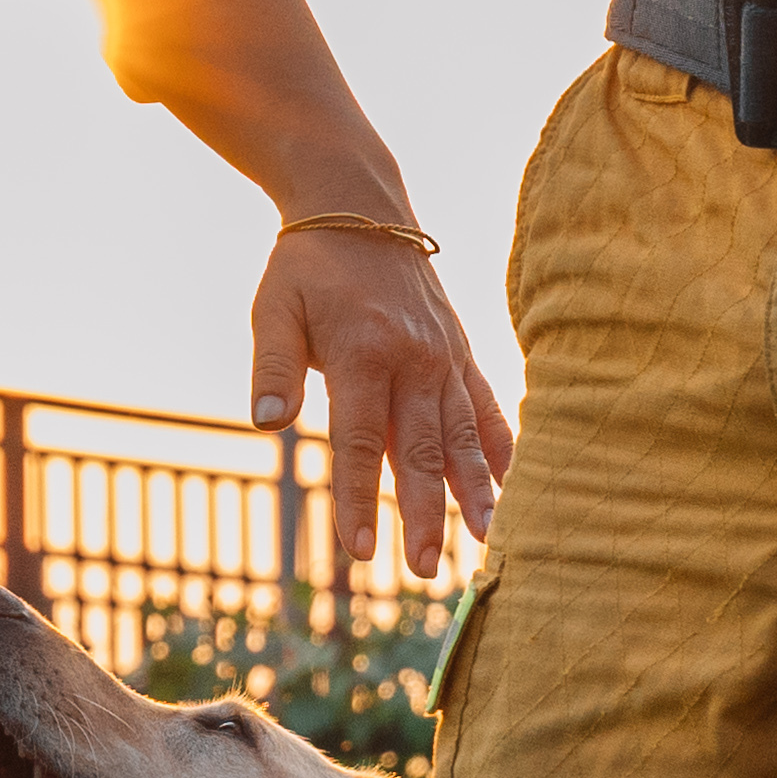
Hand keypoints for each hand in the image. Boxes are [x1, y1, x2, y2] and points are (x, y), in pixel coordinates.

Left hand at [246, 228, 510, 581]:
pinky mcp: (461, 352)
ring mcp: (444, 357)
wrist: (359, 206)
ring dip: (471, 494)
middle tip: (426, 571)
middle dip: (422, 515)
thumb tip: (266, 424)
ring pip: (462, 437)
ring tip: (483, 543)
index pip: (359, 444)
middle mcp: (413, 360)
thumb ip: (273, 369)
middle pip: (420, 452)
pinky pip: (486, 405)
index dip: (358, 500)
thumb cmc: (307, 266)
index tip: (359, 554)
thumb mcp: (274, 309)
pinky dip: (499, 447)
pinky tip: (511, 487)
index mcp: (364, 353)